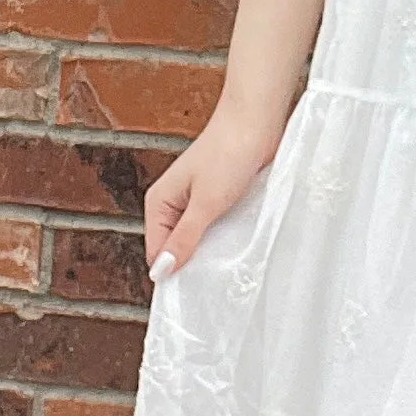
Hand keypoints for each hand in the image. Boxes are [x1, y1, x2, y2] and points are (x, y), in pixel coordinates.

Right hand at [143, 108, 282, 286]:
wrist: (257, 120)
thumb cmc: (228, 153)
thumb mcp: (205, 203)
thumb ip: (184, 238)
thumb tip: (161, 271)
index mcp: (160, 202)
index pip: (157, 252)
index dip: (172, 272)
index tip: (192, 295)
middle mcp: (175, 202)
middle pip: (177, 247)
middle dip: (194, 263)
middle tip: (214, 284)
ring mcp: (198, 200)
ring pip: (200, 238)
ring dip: (213, 250)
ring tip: (229, 267)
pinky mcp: (221, 198)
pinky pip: (218, 227)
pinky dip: (227, 237)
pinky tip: (240, 246)